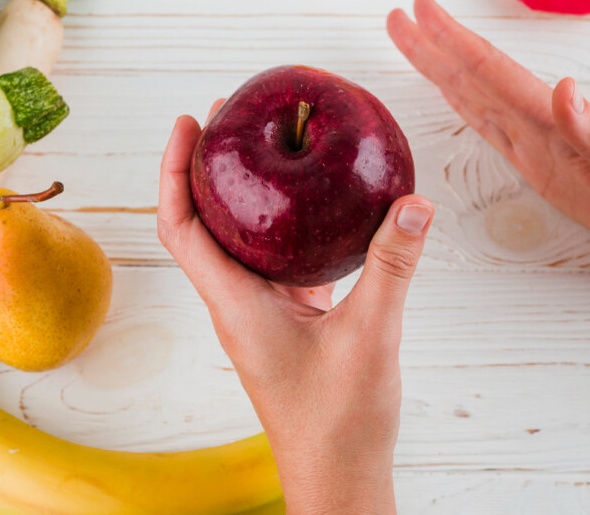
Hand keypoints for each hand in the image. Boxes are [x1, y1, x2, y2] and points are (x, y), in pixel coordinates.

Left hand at [157, 106, 434, 514]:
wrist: (339, 476)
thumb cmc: (339, 423)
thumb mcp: (371, 336)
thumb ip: (391, 268)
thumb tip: (413, 202)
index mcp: (236, 304)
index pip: (181, 227)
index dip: (175, 170)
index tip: (189, 122)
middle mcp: (239, 302)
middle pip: (205, 220)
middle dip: (211, 164)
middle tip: (231, 112)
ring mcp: (264, 311)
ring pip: (244, 238)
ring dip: (248, 191)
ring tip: (272, 143)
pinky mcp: (291, 319)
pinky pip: (282, 259)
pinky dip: (293, 224)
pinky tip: (323, 203)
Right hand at [387, 0, 589, 276]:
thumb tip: (561, 86)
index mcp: (555, 119)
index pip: (493, 72)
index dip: (453, 41)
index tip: (420, 8)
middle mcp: (541, 121)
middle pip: (476, 74)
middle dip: (435, 45)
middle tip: (398, 15)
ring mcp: (538, 140)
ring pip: (476, 95)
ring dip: (442, 67)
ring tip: (411, 40)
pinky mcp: (539, 162)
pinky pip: (490, 126)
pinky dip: (464, 103)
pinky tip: (451, 91)